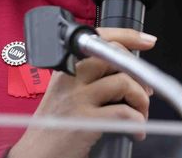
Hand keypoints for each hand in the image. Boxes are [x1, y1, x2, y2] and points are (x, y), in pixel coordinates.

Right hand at [7, 28, 156, 157]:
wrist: (35, 155)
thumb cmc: (52, 128)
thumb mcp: (64, 94)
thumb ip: (87, 79)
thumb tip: (125, 72)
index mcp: (66, 68)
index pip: (98, 38)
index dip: (127, 36)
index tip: (147, 40)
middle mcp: (70, 78)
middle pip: (114, 56)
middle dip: (140, 73)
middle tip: (146, 90)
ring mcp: (77, 99)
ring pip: (123, 82)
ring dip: (141, 99)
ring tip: (141, 114)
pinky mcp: (85, 122)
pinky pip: (123, 113)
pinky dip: (137, 122)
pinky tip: (136, 131)